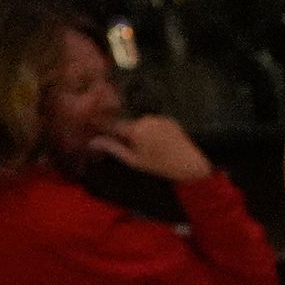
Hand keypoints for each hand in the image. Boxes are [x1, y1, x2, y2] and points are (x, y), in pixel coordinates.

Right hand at [89, 115, 210, 184]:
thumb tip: (92, 142)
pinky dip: (154, 131)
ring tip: (151, 149)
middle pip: (129, 124)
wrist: (191, 165)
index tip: (98, 130)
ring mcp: (160, 118)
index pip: (114, 125)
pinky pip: (155, 123)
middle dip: (127, 134)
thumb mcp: (134, 160)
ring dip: (141, 132)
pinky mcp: (170, 119)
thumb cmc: (160, 166)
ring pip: (142, 123)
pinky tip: (161, 143)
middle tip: (135, 149)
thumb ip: (113, 148)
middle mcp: (147, 119)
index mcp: (136, 129)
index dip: (106, 128)